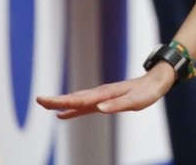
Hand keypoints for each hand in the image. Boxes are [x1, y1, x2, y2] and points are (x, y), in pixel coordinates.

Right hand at [36, 62, 175, 118]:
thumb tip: (99, 108)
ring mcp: (102, 96)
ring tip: (46, 105)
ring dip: (62, 103)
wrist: (156, 81)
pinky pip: (84, 105)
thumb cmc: (147, 92)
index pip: (80, 99)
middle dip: (57, 100)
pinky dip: (72, 109)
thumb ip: (118, 104)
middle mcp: (101, 94)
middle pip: (75, 98)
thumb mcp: (136, 100)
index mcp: (106, 94)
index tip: (46, 101)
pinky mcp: (105, 100)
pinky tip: (64, 114)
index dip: (63, 102)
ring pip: (77, 100)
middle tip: (39, 100)